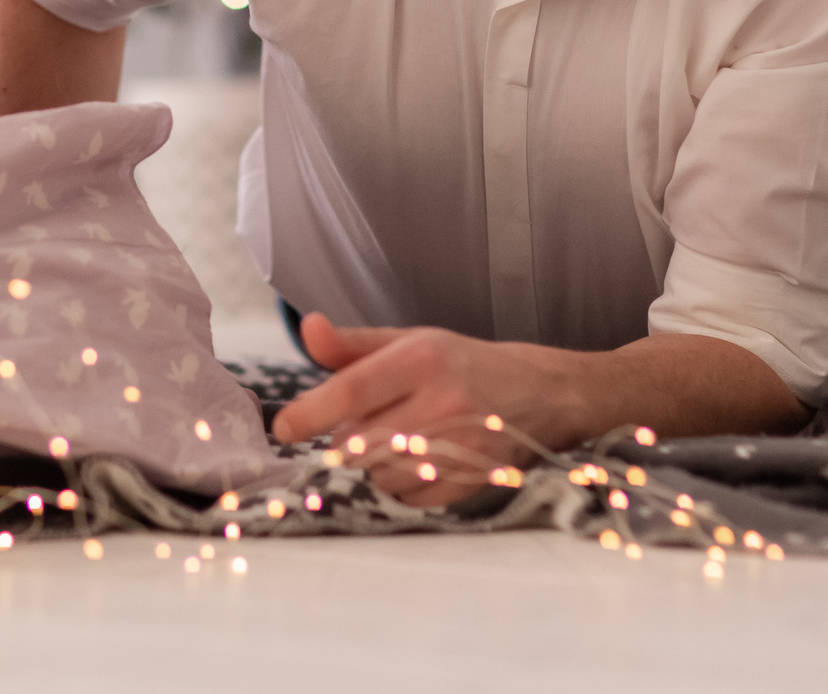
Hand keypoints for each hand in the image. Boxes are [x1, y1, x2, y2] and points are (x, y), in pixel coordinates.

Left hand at [271, 315, 565, 506]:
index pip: (352, 390)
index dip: (311, 413)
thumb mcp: (411, 341)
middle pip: (360, 443)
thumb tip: (307, 328)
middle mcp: (443, 402)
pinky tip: (412, 466)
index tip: (283, 427)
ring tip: (390, 444)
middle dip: (343, 444)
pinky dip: (398, 489)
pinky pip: (410, 500)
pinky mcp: (473, 481)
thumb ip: (352, 345)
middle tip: (353, 432)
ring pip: (381, 476)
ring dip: (370, 468)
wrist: (544, 394)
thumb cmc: (464, 365)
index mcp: (422, 359)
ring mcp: (461, 446)